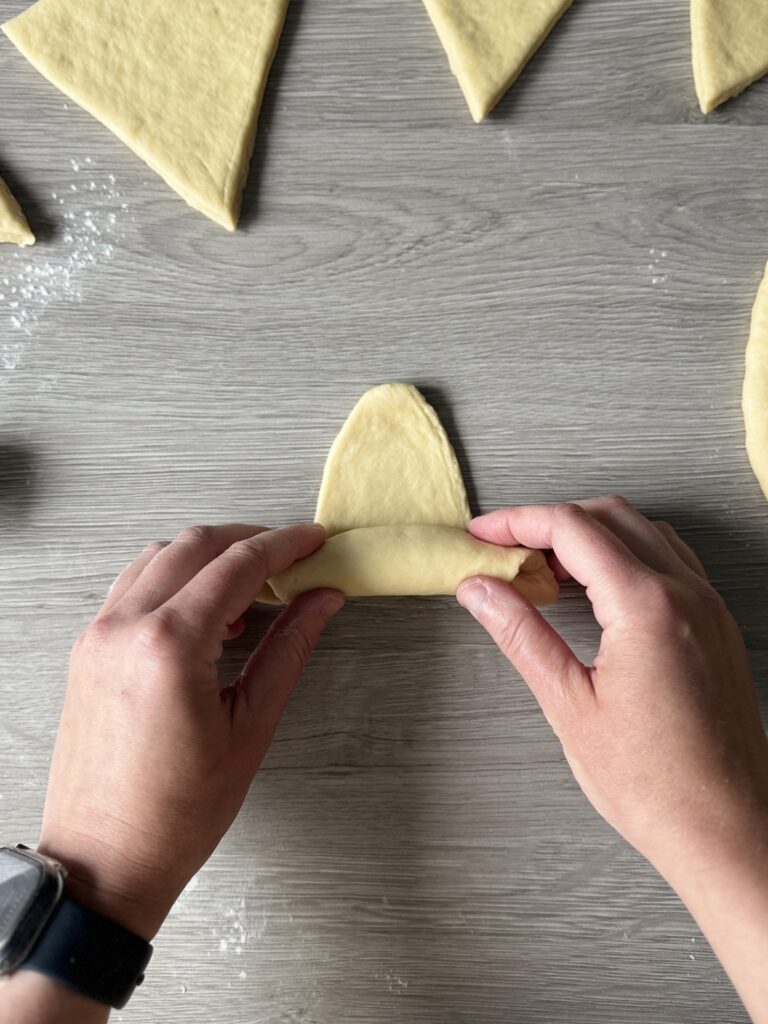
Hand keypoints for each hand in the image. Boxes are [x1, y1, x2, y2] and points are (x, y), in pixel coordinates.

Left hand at [37, 523, 343, 940]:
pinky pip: (134, 585)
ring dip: (209, 556)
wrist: (105, 858)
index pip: (238, 564)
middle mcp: (125, 627)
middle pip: (196, 545)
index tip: (315, 541)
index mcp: (169, 645)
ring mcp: (98, 634)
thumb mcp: (251, 726)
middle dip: (250, 539)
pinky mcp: (88, 648)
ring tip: (254, 586)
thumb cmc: (176, 811)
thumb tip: (322, 600)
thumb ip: (289, 648)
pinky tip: (207, 611)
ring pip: (160, 556)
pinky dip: (175, 579)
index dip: (285, 545)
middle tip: (292, 557)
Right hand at [456, 497, 767, 1020]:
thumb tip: (480, 590)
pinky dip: (625, 555)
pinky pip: (669, 560)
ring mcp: (707, 607)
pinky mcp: (716, 626)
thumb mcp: (569, 706)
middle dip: (550, 521)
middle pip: (608, 516)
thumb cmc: (656, 785)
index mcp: (646, 607)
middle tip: (504, 549)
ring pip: (643, 531)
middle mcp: (685, 594)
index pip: (572, 528)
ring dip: (589, 534)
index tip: (484, 533)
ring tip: (543, 568)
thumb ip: (521, 634)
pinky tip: (596, 590)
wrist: (727, 829)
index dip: (518, 522)